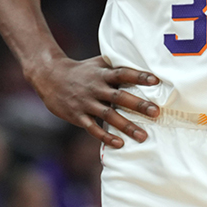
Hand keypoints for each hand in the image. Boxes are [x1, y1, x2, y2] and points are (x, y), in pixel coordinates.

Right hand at [29, 55, 159, 147]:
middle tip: (156, 112)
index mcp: (101, 74)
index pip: (122, 73)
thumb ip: (115, 65)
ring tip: (143, 136)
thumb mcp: (97, 64)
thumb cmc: (80, 70)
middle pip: (119, 96)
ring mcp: (86, 103)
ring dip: (127, 126)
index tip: (155, 80)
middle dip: (138, 105)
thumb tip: (140, 62)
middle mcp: (95, 88)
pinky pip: (93, 128)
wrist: (50, 76)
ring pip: (109, 115)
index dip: (138, 76)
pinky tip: (120, 144)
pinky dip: (106, 137)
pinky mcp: (78, 116)